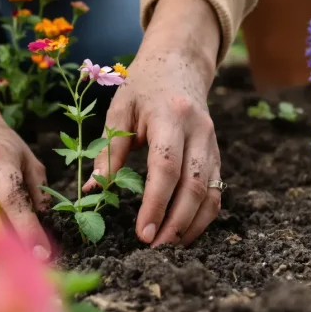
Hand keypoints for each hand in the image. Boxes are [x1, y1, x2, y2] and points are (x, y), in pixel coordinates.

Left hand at [84, 0, 222, 246]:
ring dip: (192, 224)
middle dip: (175, 222)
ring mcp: (211, 143)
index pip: (166, 168)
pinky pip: (215, 189)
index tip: (142, 232)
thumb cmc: (142, 88)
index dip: (155, 203)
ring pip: (210, 192)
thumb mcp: (119, 111)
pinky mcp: (216, 153)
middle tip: (153, 247)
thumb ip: (109, 150)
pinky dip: (203, 215)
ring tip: (168, 245)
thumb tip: (94, 189)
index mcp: (169, 118)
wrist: (179, 65)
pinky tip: (185, 231)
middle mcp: (198, 131)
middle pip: (192, 186)